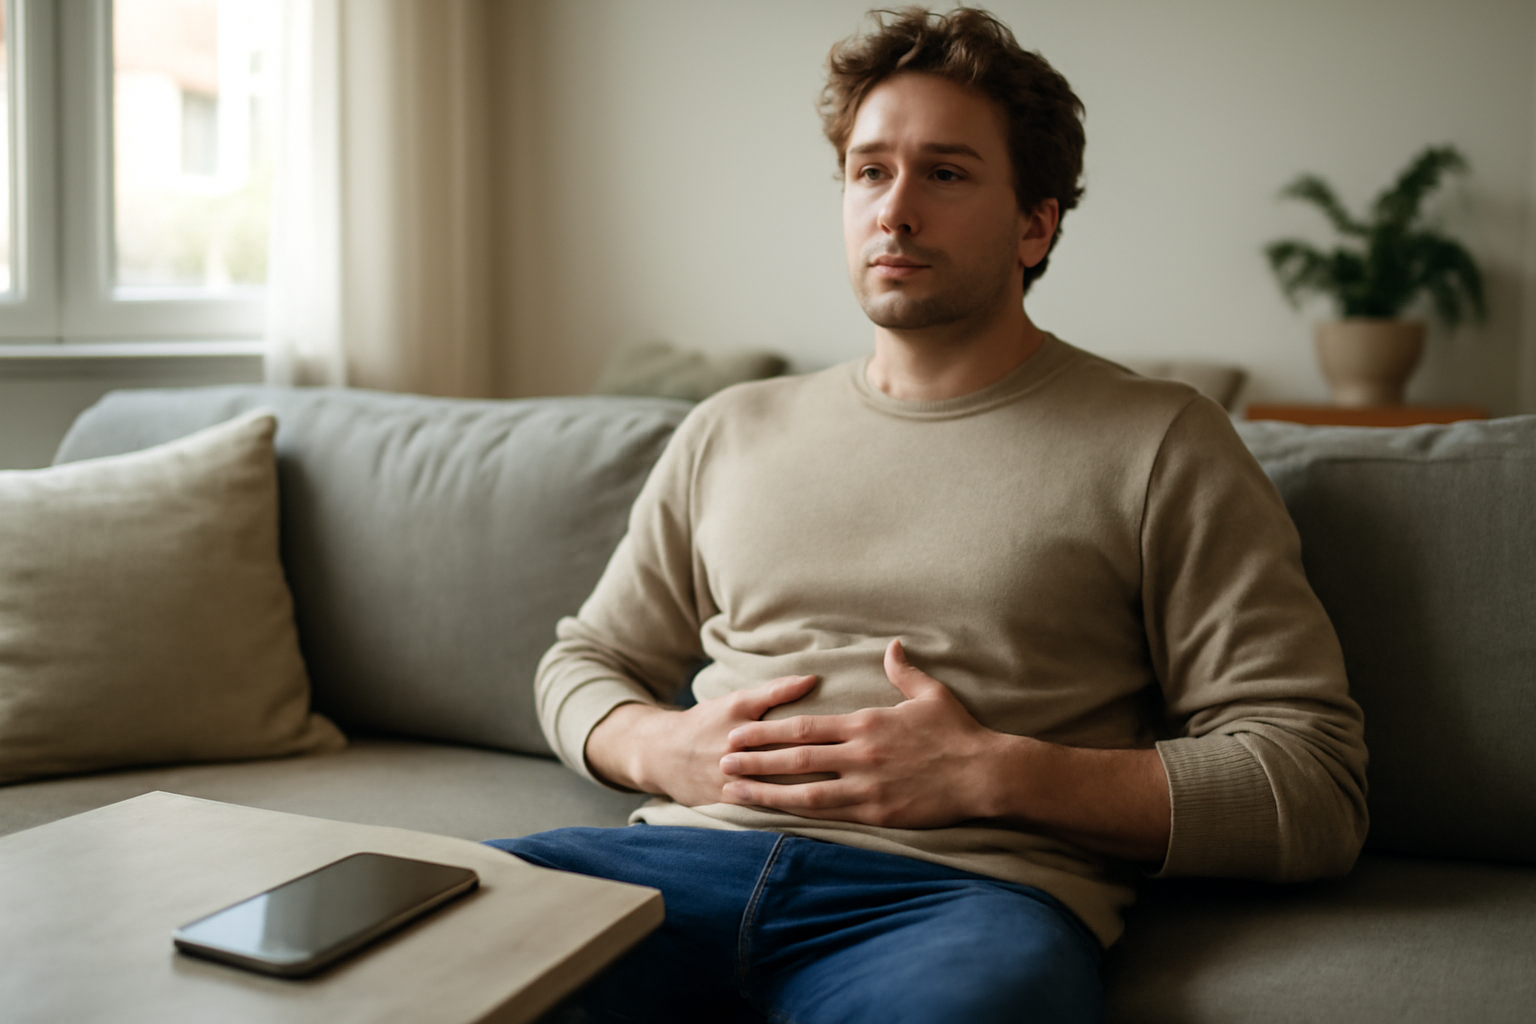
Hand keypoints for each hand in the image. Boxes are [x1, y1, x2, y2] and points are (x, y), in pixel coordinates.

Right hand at [584, 673, 818, 806]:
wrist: (661, 754)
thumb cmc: (709, 722)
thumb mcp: (734, 701)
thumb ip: (774, 692)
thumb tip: (813, 679)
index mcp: (735, 712)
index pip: (768, 705)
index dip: (799, 707)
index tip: (828, 705)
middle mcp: (731, 742)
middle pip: (776, 749)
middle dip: (812, 757)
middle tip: (848, 760)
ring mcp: (727, 773)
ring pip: (770, 781)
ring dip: (802, 787)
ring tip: (838, 791)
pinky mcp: (724, 799)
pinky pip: (759, 806)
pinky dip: (784, 809)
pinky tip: (812, 817)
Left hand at [717, 640, 1001, 828]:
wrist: (984, 774)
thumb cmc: (959, 733)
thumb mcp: (930, 694)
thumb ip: (903, 671)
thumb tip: (893, 646)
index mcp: (865, 723)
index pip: (804, 727)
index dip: (768, 731)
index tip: (741, 733)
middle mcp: (859, 754)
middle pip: (795, 757)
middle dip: (755, 760)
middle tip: (721, 761)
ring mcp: (866, 785)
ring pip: (804, 789)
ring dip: (766, 791)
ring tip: (734, 793)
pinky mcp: (878, 812)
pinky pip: (831, 814)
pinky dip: (800, 814)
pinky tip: (778, 817)